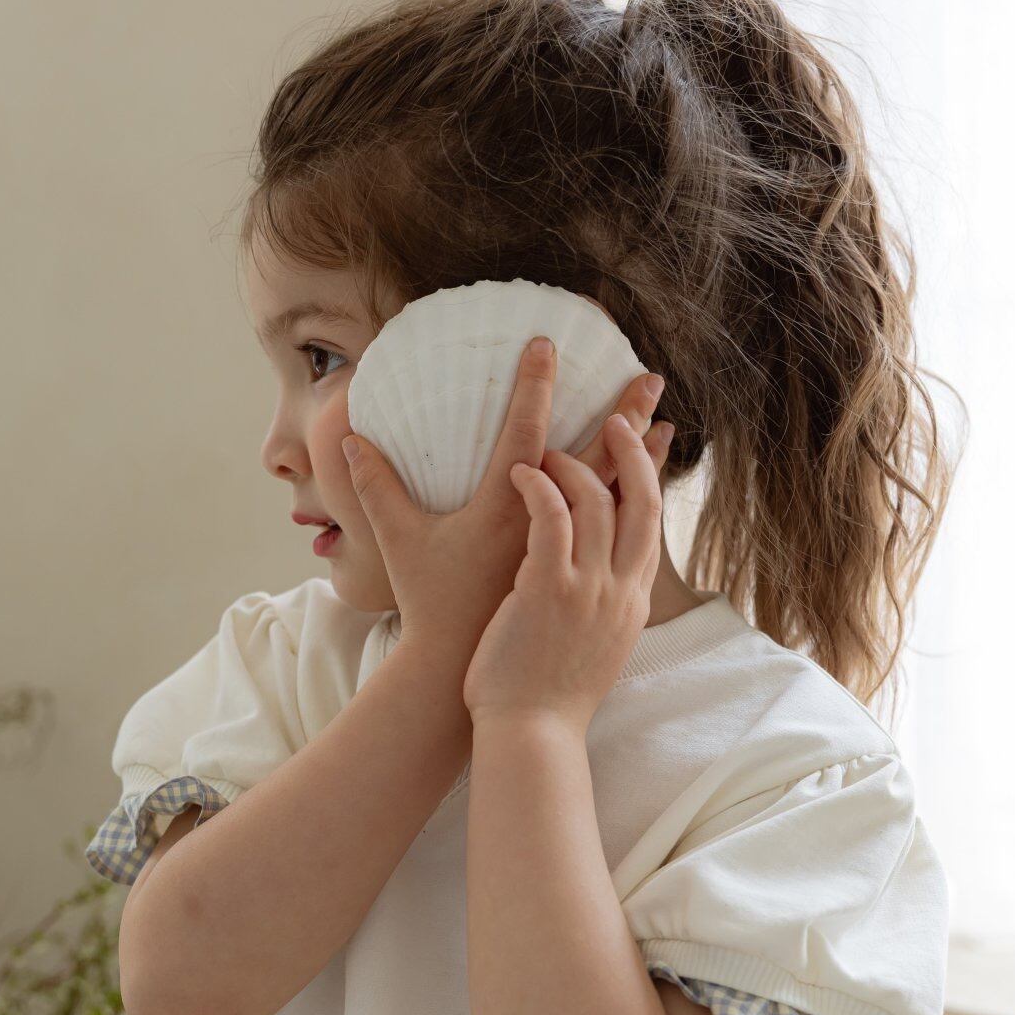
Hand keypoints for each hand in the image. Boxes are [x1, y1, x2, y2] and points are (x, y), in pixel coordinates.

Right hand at [343, 343, 666, 671]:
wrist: (459, 671)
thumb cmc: (430, 605)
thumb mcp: (400, 542)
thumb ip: (375, 487)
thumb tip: (348, 438)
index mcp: (503, 511)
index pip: (525, 435)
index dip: (533, 385)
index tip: (546, 343)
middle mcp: (546, 529)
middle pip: (596, 461)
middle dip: (622, 415)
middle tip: (648, 376)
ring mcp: (569, 557)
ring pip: (618, 497)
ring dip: (643, 457)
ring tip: (666, 422)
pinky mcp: (579, 579)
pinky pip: (620, 534)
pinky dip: (637, 504)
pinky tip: (652, 486)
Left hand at [462, 405, 675, 735]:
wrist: (531, 734)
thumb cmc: (547, 696)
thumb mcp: (593, 647)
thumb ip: (600, 607)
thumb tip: (595, 584)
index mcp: (631, 601)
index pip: (654, 521)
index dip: (654, 473)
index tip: (654, 434)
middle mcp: (619, 590)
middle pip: (642, 501)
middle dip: (633, 450)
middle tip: (617, 416)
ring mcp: (588, 590)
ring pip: (597, 503)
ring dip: (572, 465)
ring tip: (545, 450)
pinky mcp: (548, 591)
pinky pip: (552, 520)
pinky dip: (538, 487)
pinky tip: (519, 471)